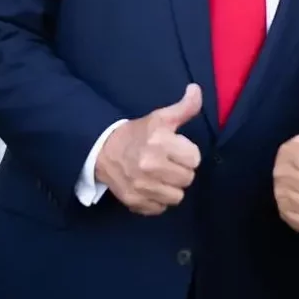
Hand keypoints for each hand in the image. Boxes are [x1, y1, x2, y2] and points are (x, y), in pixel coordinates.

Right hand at [95, 84, 202, 214]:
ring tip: (161, 176)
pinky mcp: (134, 201)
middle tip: (169, 163)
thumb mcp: (160, 117)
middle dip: (181, 170)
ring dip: (171, 188)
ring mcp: (141, 186)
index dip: (187, 153)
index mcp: (159, 142)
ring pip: (177, 197)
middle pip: (187, 179)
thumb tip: (196, 89)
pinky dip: (158, 201)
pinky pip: (160, 208)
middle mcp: (150, 165)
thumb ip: (184, 107)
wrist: (102, 149)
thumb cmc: (137, 133)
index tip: (176, 150)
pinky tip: (151, 187)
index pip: (194, 159)